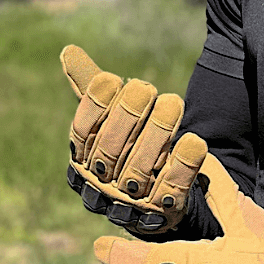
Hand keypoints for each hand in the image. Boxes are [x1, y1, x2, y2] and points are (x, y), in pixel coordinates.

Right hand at [60, 44, 207, 236]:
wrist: (157, 199)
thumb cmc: (129, 149)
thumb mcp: (112, 118)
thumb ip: (93, 88)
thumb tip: (68, 50)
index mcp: (84, 158)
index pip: (83, 133)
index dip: (94, 107)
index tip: (112, 78)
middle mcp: (102, 183)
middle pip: (109, 150)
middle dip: (128, 116)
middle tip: (147, 87)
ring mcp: (132, 202)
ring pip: (141, 170)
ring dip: (158, 133)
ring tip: (175, 101)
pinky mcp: (164, 212)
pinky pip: (172, 190)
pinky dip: (183, 166)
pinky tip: (195, 140)